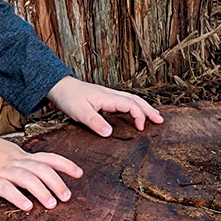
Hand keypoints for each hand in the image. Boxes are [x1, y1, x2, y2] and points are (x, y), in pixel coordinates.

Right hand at [0, 135, 83, 211]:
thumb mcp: (16, 156)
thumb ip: (31, 166)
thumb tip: (50, 179)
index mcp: (25, 157)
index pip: (49, 158)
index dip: (65, 165)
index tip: (79, 173)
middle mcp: (18, 163)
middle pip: (41, 170)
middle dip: (56, 183)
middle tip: (66, 197)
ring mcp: (5, 171)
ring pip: (27, 178)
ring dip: (41, 191)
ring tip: (51, 204)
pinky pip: (6, 188)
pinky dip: (17, 197)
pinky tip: (26, 206)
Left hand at [47, 76, 163, 136]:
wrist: (60, 87)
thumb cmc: (69, 98)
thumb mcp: (80, 112)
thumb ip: (95, 122)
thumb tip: (110, 134)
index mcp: (108, 97)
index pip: (130, 104)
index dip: (139, 116)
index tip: (141, 128)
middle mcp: (111, 94)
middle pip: (136, 100)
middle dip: (149, 110)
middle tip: (160, 120)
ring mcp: (109, 95)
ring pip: (131, 99)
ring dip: (144, 107)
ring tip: (154, 116)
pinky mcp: (105, 98)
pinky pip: (124, 101)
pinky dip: (134, 106)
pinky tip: (135, 113)